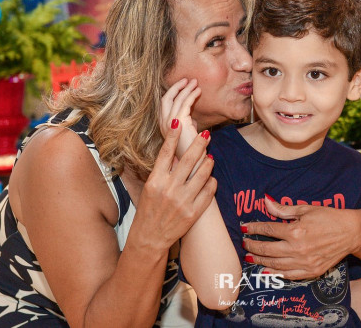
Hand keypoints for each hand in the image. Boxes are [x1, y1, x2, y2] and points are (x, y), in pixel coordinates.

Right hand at [137, 120, 215, 249]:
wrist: (149, 238)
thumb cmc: (148, 210)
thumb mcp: (150, 188)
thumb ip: (163, 172)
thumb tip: (176, 154)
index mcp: (155, 181)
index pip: (165, 153)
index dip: (172, 136)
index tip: (178, 122)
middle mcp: (168, 189)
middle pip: (188, 160)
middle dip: (199, 144)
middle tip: (206, 134)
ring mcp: (182, 201)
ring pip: (202, 174)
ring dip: (209, 163)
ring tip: (211, 156)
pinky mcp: (193, 212)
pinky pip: (208, 191)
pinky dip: (211, 182)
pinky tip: (211, 178)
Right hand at [160, 78, 200, 156]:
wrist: (194, 166)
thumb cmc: (192, 153)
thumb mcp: (188, 135)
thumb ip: (188, 125)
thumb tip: (192, 117)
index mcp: (164, 127)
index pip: (165, 105)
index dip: (173, 93)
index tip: (183, 86)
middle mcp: (164, 124)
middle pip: (166, 99)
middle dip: (176, 87)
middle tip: (187, 80)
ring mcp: (170, 123)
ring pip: (176, 99)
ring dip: (186, 89)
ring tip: (195, 82)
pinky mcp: (180, 122)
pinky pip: (185, 103)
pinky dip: (192, 95)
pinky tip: (198, 91)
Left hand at [241, 198, 359, 279]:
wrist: (351, 233)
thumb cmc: (329, 217)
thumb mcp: (306, 209)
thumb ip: (284, 209)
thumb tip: (266, 202)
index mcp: (295, 231)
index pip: (268, 230)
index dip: (254, 228)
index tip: (245, 228)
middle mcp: (298, 249)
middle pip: (267, 249)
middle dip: (253, 246)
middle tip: (244, 243)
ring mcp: (304, 262)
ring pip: (275, 264)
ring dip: (260, 260)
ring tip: (250, 257)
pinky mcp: (311, 271)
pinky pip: (289, 275)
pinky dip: (276, 273)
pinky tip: (267, 270)